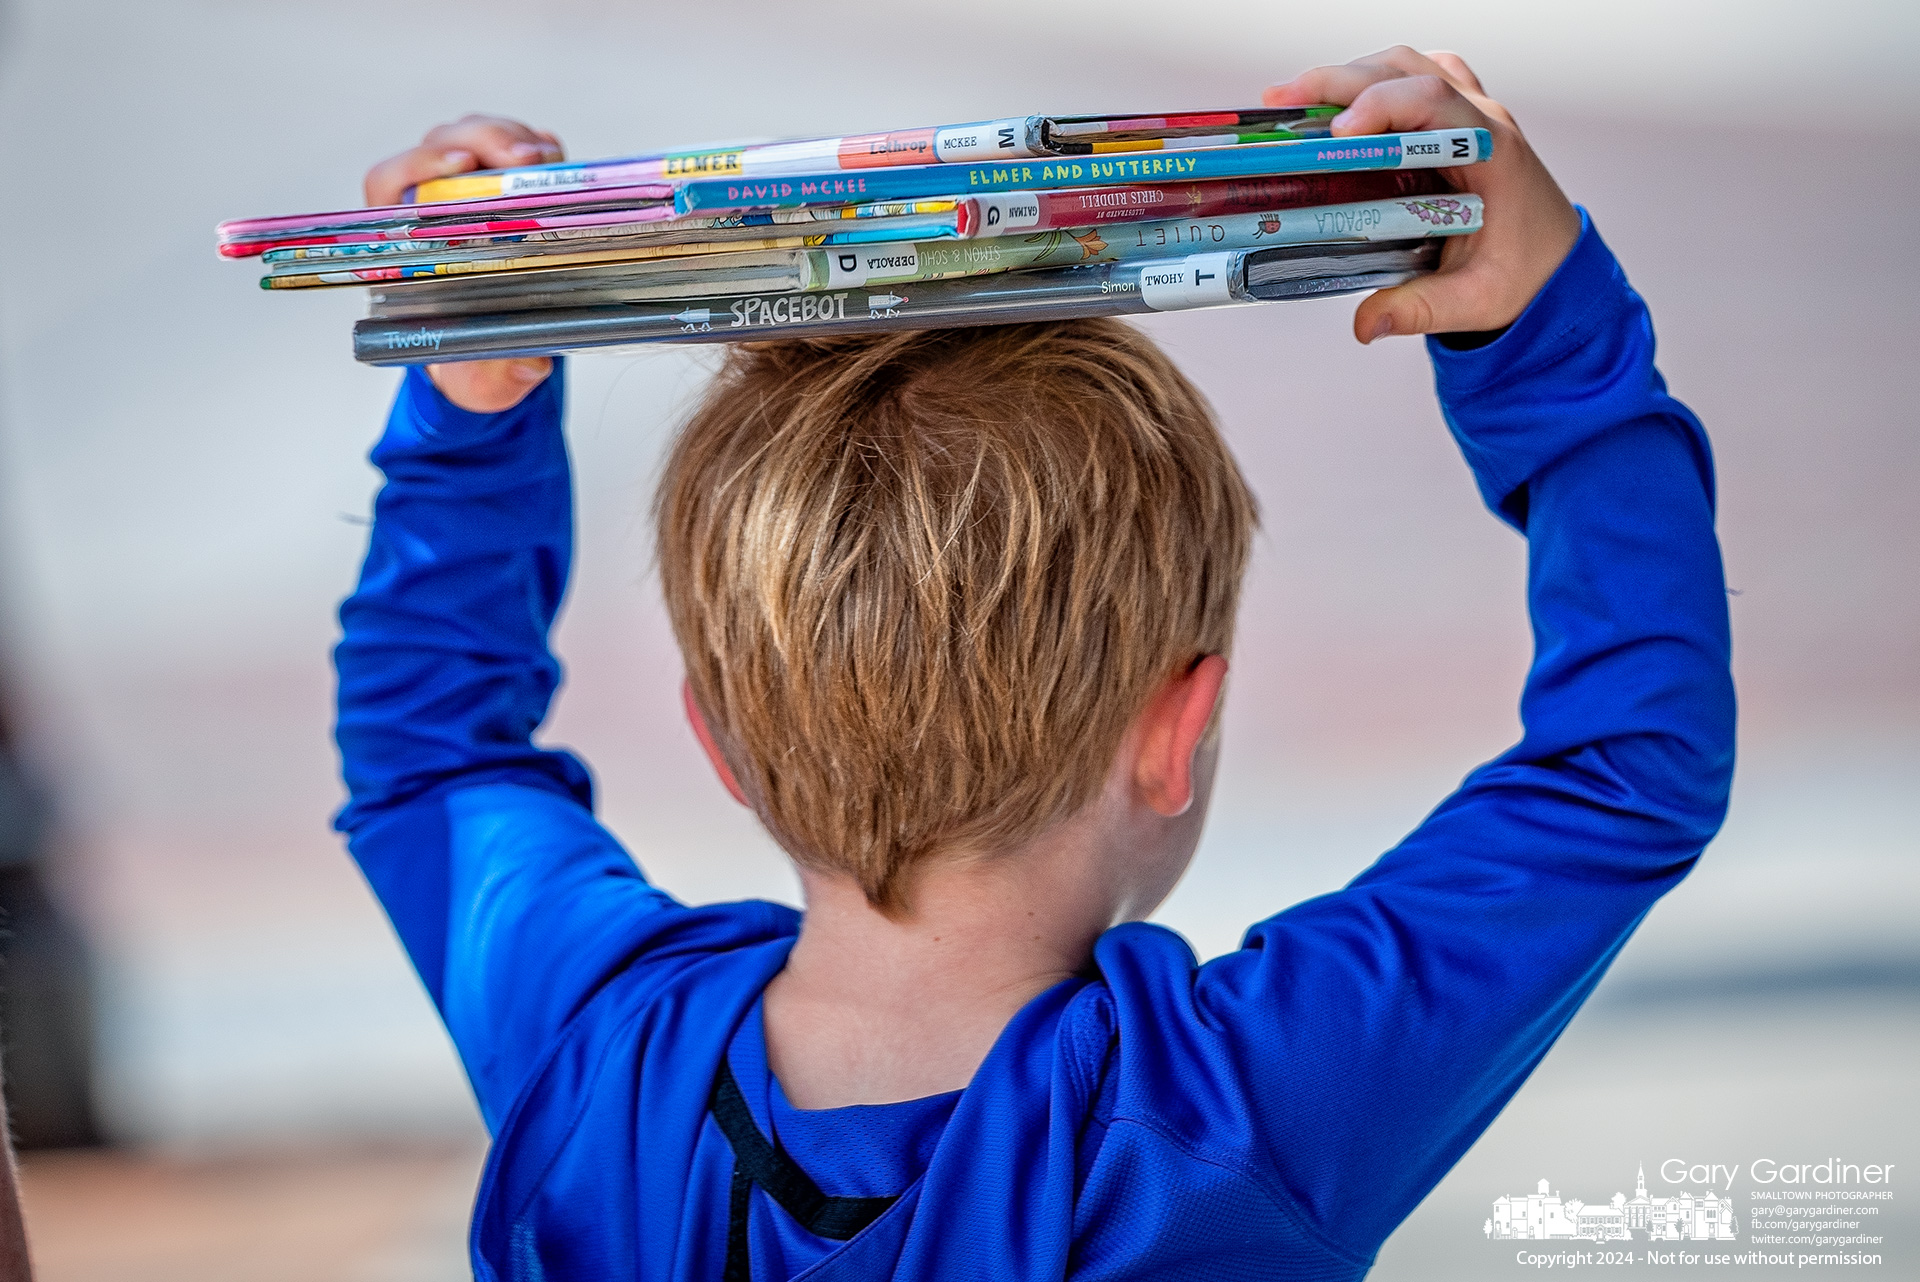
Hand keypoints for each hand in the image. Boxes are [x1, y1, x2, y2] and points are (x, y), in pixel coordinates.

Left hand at [364, 115, 564, 410]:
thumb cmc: (476, 366)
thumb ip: (502, 373)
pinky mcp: (510, 189)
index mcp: (407, 248)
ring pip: (478, 138)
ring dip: (514, 140)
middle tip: (528, 160)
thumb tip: (529, 362)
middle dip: (485, 142)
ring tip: (547, 159)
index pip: (392, 183)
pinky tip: (562, 167)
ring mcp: (470, 193)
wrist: (499, 363)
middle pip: (442, 146)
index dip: (420, 164)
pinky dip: (541, 149)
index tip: (460, 163)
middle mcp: (432, 211)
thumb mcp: (485, 381)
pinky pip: (518, 149)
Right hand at [1264, 48, 1580, 342]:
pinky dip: (1372, 82)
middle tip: (1281, 102)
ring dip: (1351, 74)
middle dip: (1340, 80)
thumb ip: (1417, 311)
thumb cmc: (1524, 279)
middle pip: (1408, 70)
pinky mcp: (1458, 120)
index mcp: (1493, 154)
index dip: (1381, 106)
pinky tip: (1339, 105)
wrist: (1558, 267)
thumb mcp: (1474, 303)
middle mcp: (1484, 120)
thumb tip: (1364, 325)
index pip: (1433, 103)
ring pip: (1408, 65)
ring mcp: (1472, 113)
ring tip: (1294, 100)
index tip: (1336, 133)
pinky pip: (1415, 78)